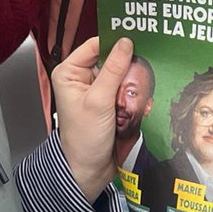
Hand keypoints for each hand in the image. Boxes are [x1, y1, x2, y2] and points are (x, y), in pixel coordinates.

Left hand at [53, 36, 132, 202]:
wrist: (89, 171)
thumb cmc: (84, 138)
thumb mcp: (99, 101)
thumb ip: (113, 70)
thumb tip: (125, 43)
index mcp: (70, 72)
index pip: (94, 45)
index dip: (113, 43)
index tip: (136, 41)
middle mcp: (82, 78)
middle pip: (111, 59)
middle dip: (127, 67)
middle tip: (143, 70)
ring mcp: (97, 90)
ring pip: (122, 75)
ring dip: (132, 84)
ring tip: (140, 93)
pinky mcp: (110, 102)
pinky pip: (126, 90)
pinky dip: (134, 95)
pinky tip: (140, 103)